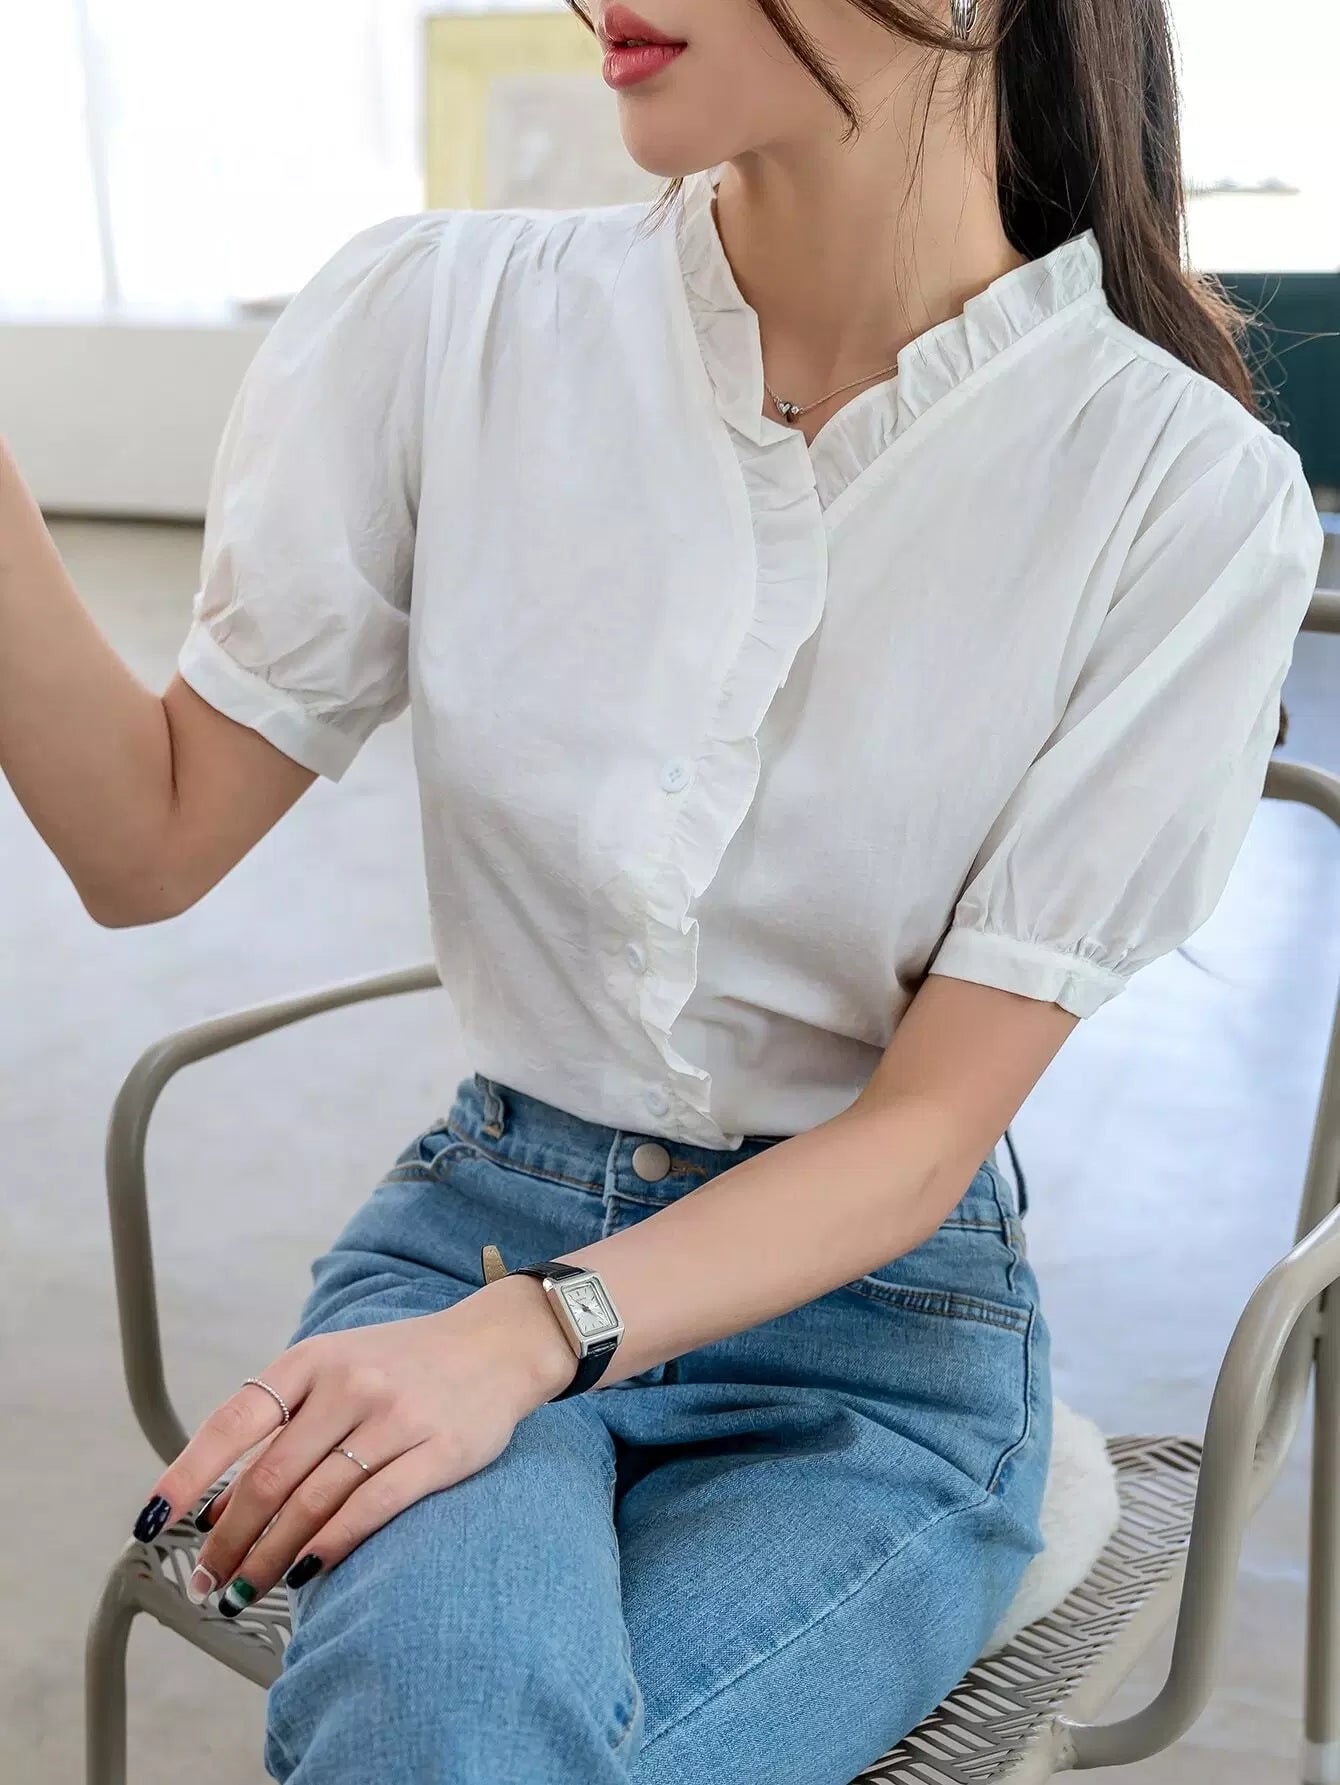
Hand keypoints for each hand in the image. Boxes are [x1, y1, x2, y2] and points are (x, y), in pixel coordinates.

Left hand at [129, 1275, 576, 1612]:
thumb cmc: (405, 1364)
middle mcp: (351, 1385)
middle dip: (229, 1540)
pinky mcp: (438, 1452)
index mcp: (315, 1360)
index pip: (235, 1420)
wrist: (497, 1343)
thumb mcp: (339, 1366)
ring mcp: (395, 1418)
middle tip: (208, 1581)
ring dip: (270, 1557)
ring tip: (244, 1591)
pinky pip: (372, 1508)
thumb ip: (285, 1422)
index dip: (188, 1475)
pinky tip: (305, 1572)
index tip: (153, 1521)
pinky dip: (330, 1546)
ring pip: (313, 1503)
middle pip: (270, 1478)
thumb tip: (218, 1504)